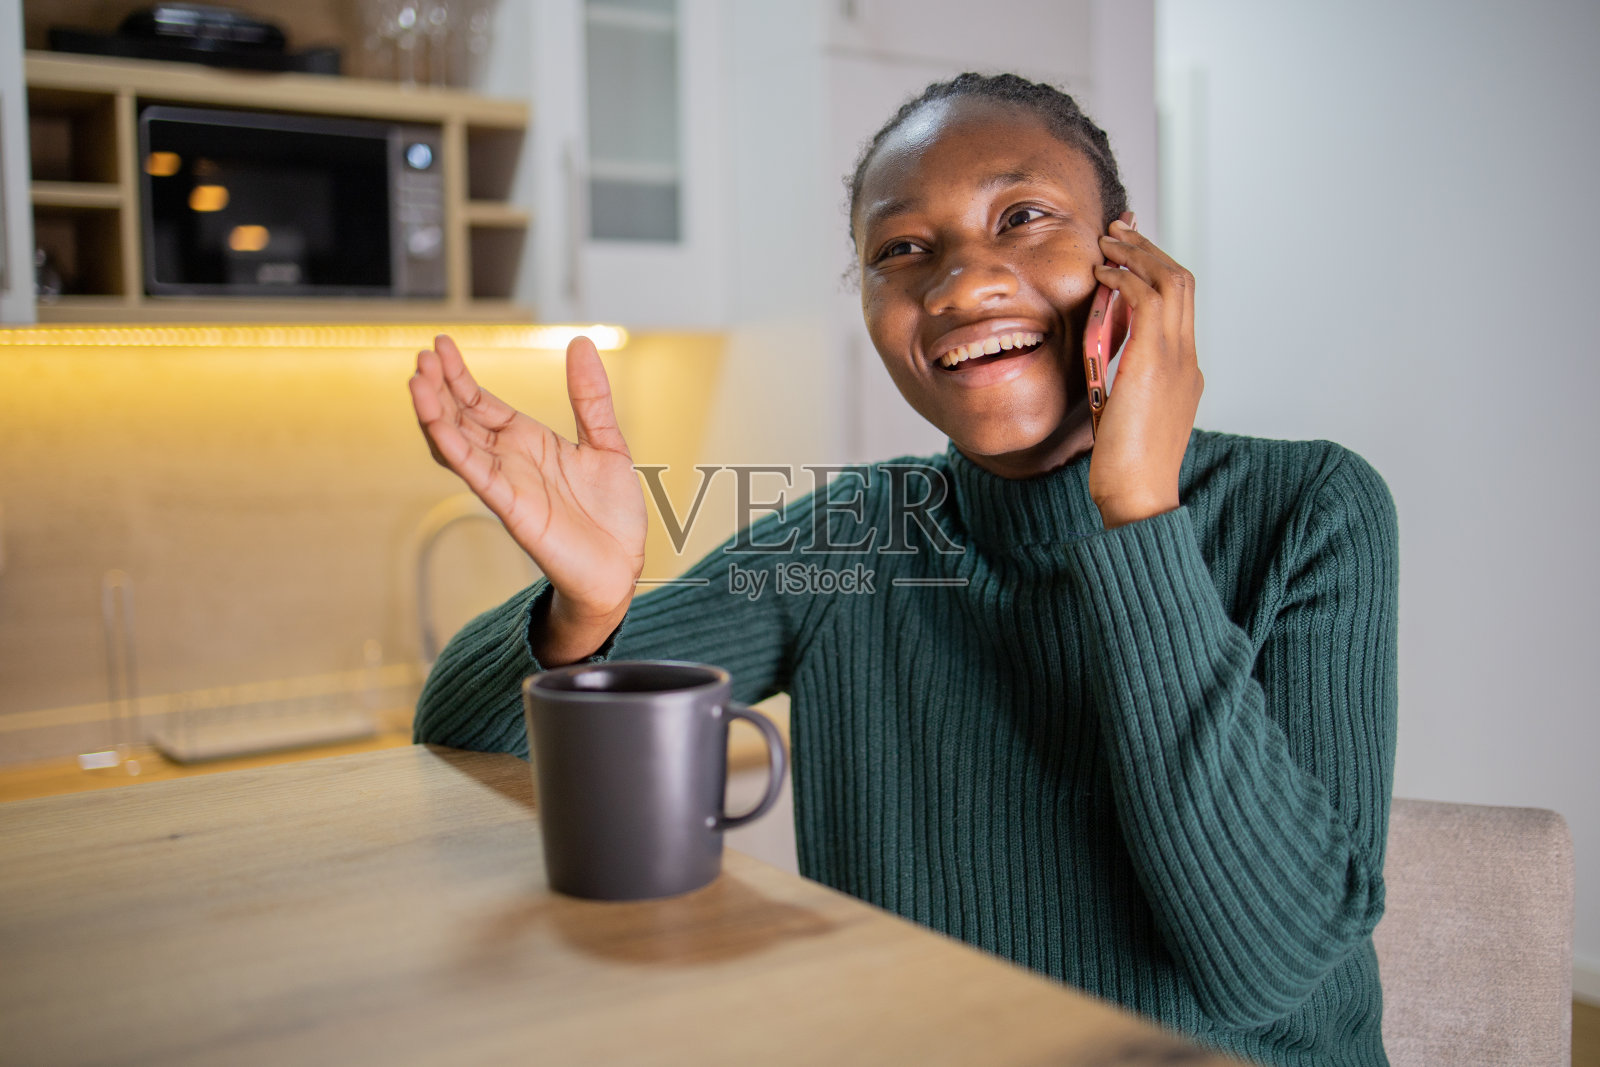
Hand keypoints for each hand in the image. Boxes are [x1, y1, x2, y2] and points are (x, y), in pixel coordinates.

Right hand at [409, 334, 646, 662]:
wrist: (621, 567)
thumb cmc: (611, 515)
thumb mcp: (607, 442)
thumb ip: (590, 396)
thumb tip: (579, 343)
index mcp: (529, 441)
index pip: (480, 402)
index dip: (459, 375)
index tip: (440, 344)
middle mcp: (510, 460)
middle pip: (461, 417)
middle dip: (439, 387)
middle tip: (423, 355)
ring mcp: (507, 484)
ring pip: (458, 444)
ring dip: (435, 414)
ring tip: (418, 381)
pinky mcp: (512, 508)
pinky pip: (477, 475)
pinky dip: (455, 450)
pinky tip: (437, 426)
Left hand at [1087, 215, 1203, 528]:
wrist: (1139, 495)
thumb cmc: (1125, 467)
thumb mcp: (1124, 413)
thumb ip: (1121, 381)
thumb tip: (1103, 360)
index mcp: (1184, 371)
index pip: (1178, 304)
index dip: (1155, 269)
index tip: (1128, 252)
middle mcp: (1188, 358)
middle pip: (1181, 281)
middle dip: (1149, 249)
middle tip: (1119, 230)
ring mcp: (1178, 358)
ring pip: (1172, 280)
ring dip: (1138, 254)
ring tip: (1109, 240)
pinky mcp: (1157, 362)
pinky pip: (1150, 300)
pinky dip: (1127, 277)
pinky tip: (1103, 272)